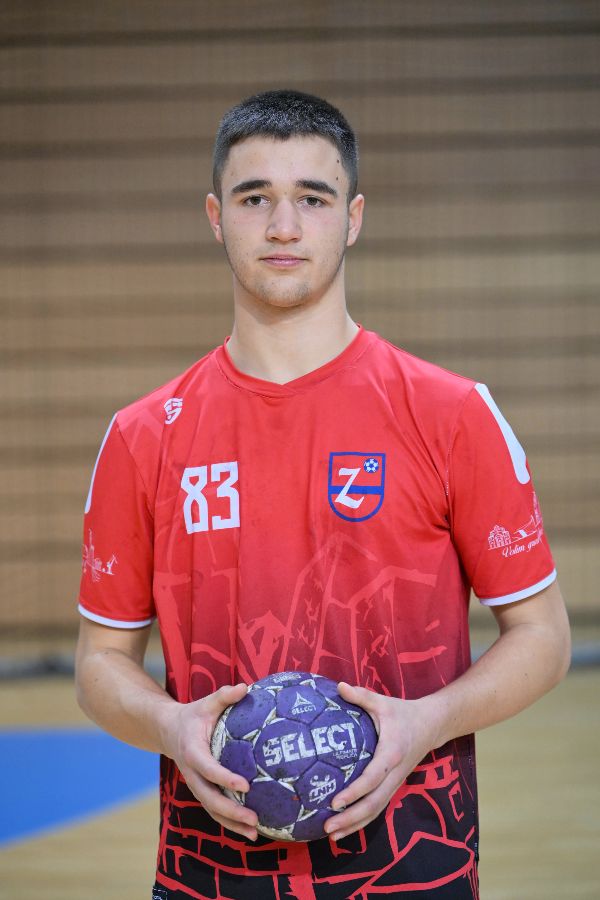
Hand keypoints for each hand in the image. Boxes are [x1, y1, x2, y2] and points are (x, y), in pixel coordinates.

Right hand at [163, 683, 258, 840]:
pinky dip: (228, 822)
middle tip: (253, 818)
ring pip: (211, 809)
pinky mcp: (200, 790)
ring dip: (231, 823)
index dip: (225, 778)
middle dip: (231, 811)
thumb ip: (224, 695)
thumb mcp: (206, 703)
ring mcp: (195, 784)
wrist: (167, 730)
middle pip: (209, 797)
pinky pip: (213, 810)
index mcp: (192, 751)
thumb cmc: (193, 715)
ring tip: (254, 832)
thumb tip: (245, 687)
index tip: (245, 785)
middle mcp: (191, 773)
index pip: (208, 768)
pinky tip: (248, 830)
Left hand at [323, 682, 440, 841]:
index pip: (372, 778)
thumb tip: (338, 687)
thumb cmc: (402, 712)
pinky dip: (362, 820)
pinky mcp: (394, 785)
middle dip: (350, 818)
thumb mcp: (382, 702)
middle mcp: (395, 773)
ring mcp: (396, 782)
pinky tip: (345, 828)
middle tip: (327, 827)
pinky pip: (378, 806)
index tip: (335, 801)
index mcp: (391, 753)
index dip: (354, 792)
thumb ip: (361, 696)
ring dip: (355, 824)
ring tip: (331, 835)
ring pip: (376, 810)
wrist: (431, 725)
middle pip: (374, 803)